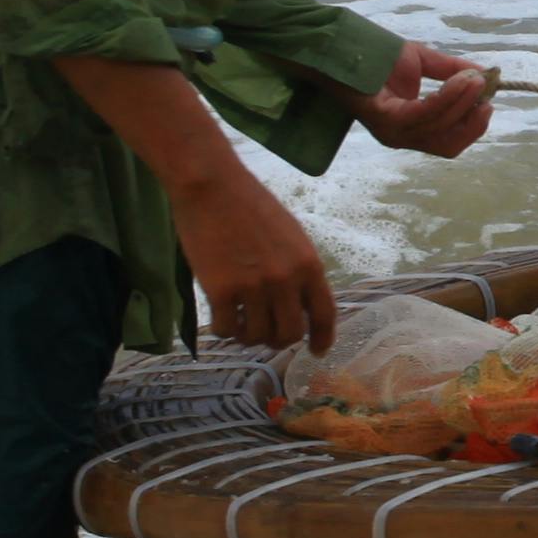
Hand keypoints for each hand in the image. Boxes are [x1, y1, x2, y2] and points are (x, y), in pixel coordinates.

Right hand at [174, 162, 340, 355]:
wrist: (212, 185)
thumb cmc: (249, 204)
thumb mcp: (291, 235)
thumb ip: (298, 269)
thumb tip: (299, 304)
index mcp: (309, 264)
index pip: (325, 314)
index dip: (323, 338)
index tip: (317, 351)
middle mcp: (287, 280)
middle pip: (289, 334)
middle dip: (277, 340)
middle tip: (265, 334)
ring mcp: (254, 287)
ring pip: (256, 336)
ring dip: (248, 336)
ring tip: (239, 321)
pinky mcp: (222, 291)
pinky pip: (227, 330)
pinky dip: (224, 329)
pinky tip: (221, 316)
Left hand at [356, 41, 500, 160]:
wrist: (343, 46)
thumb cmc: (378, 57)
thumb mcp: (424, 63)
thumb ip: (452, 71)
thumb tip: (484, 75)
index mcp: (411, 129)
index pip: (449, 142)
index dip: (473, 126)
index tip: (490, 101)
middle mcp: (401, 137)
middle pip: (449, 144)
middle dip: (473, 121)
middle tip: (487, 91)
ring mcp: (392, 131)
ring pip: (440, 128)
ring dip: (464, 102)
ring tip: (476, 80)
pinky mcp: (385, 119)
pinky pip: (425, 114)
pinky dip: (448, 99)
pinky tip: (460, 82)